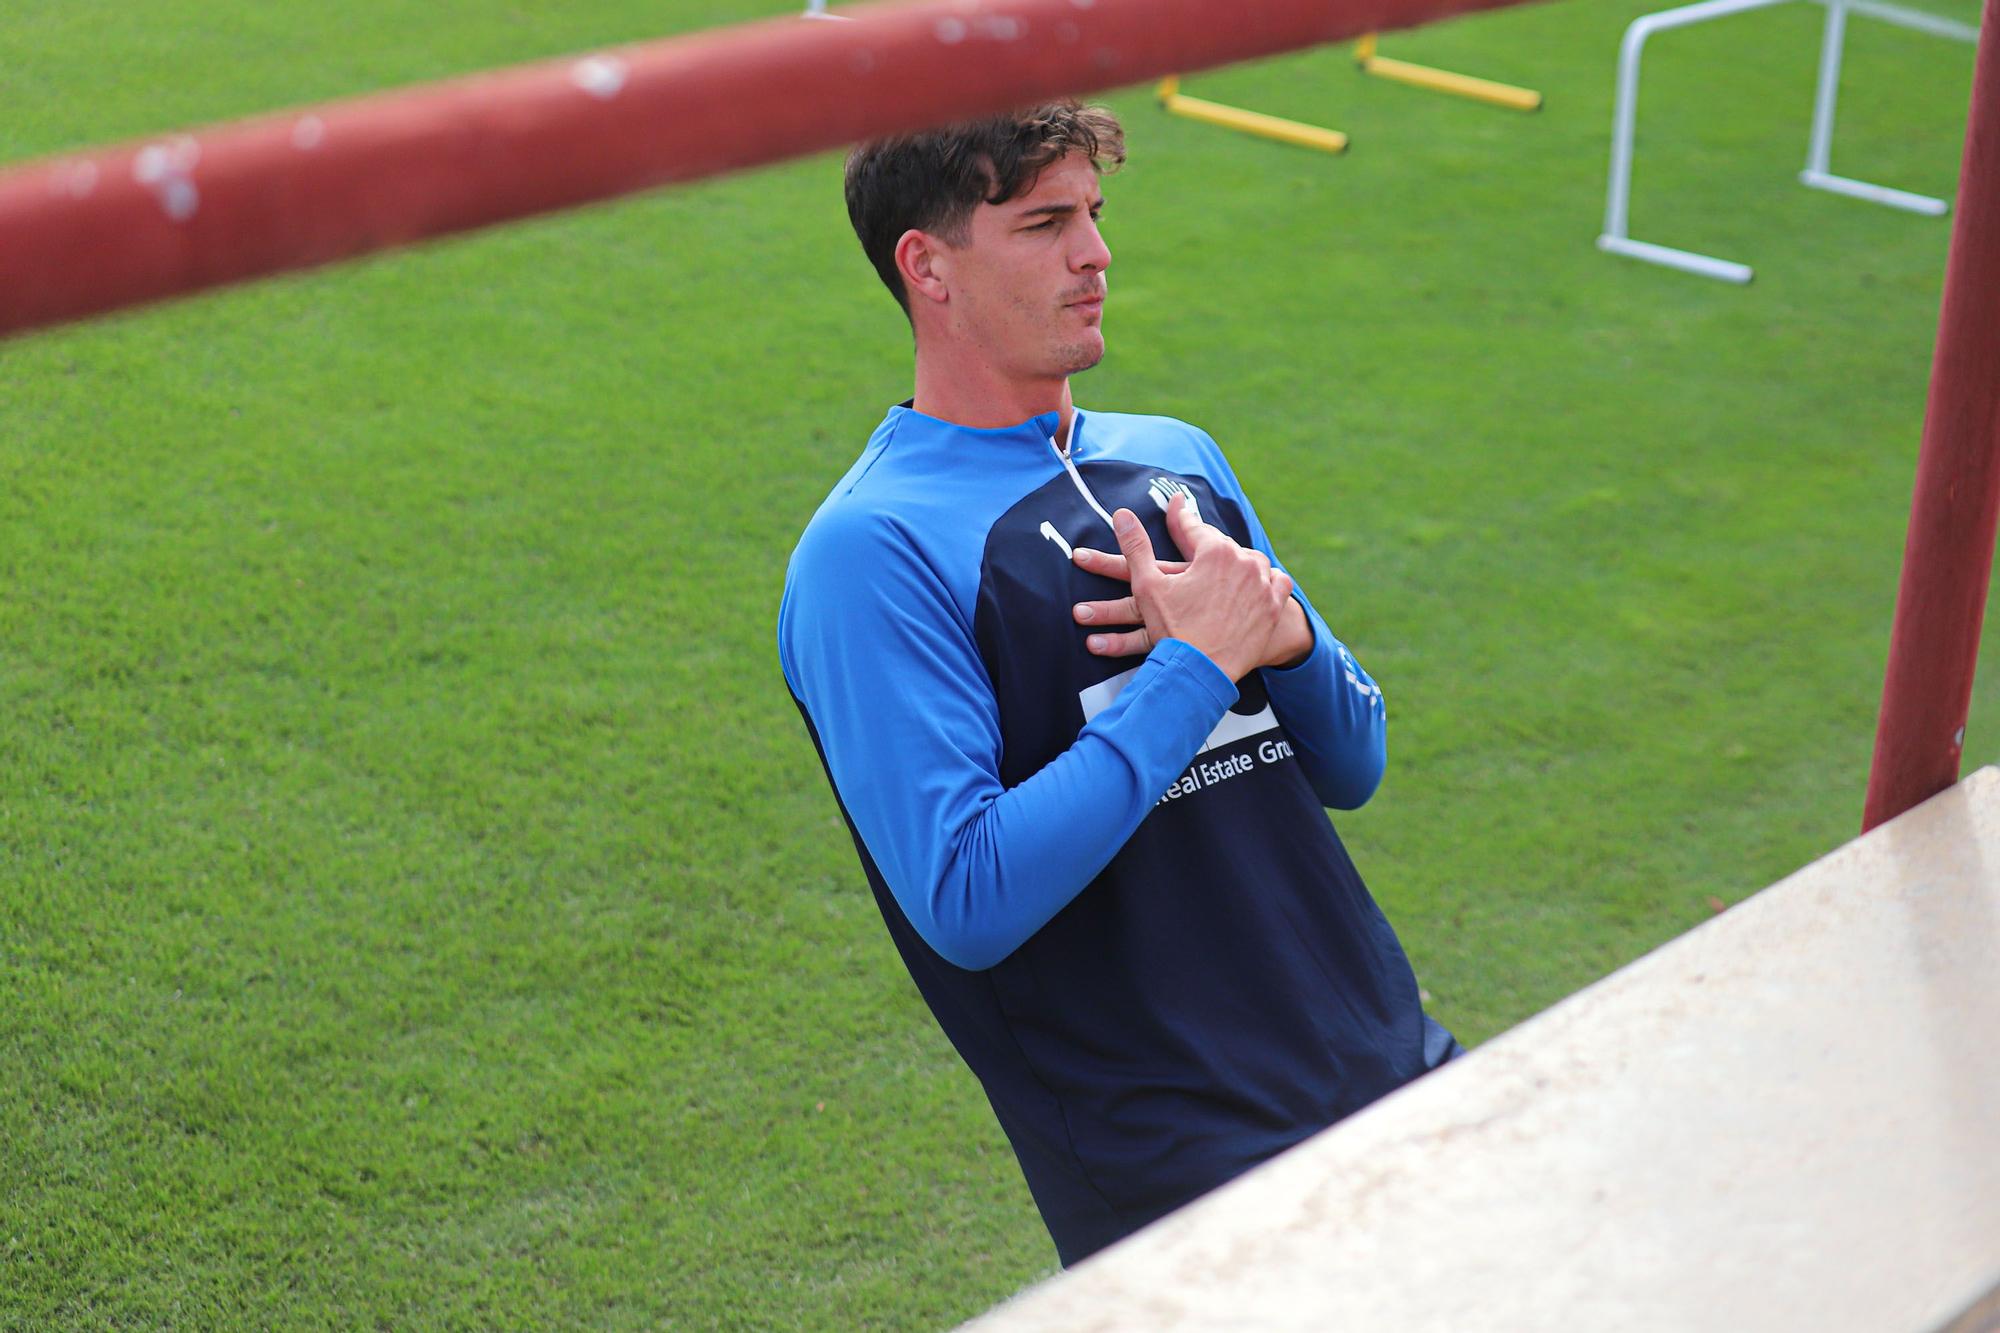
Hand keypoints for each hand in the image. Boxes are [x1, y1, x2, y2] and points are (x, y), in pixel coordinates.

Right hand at [1069, 493, 1310, 679]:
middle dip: (1209, 545)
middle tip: (1200, 541)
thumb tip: (1122, 513)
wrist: (1201, 672)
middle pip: (1224, 545)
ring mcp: (1263, 585)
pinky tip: (1260, 582)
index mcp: (1215, 552)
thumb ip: (1136, 546)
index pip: (1195, 528)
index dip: (1181, 517)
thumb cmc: (1172, 629)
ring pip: (1252, 561)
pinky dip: (1268, 580)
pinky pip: (1278, 582)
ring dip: (1240, 561)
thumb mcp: (1147, 585)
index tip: (1177, 504)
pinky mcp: (1274, 607)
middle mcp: (1244, 562)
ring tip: (1230, 564)